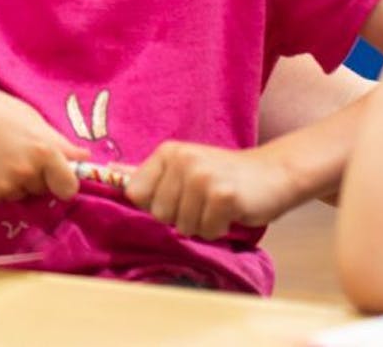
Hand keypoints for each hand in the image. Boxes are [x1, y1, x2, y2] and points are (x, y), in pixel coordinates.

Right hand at [0, 81, 88, 206]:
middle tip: (12, 151)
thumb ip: (57, 140)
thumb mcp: (27, 115)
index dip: (63, 181)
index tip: (56, 174)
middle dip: (35, 177)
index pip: (69, 187)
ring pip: (19, 193)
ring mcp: (4, 189)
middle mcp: (26, 174)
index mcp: (43, 151)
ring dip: (11, 181)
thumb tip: (83, 157)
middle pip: (43, 190)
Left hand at [125, 141, 299, 239]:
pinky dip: (219, 229)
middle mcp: (182, 160)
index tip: (178, 197)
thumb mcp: (185, 167)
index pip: (135, 194)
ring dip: (201, 224)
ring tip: (217, 205)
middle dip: (181, 217)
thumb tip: (108, 173)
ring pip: (182, 226)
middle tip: (204, 201)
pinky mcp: (223, 196)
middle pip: (158, 214)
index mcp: (167, 152)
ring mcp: (202, 177)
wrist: (273, 173)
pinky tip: (230, 211)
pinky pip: (206, 231)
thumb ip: (149, 174)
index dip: (154, 205)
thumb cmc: (224, 175)